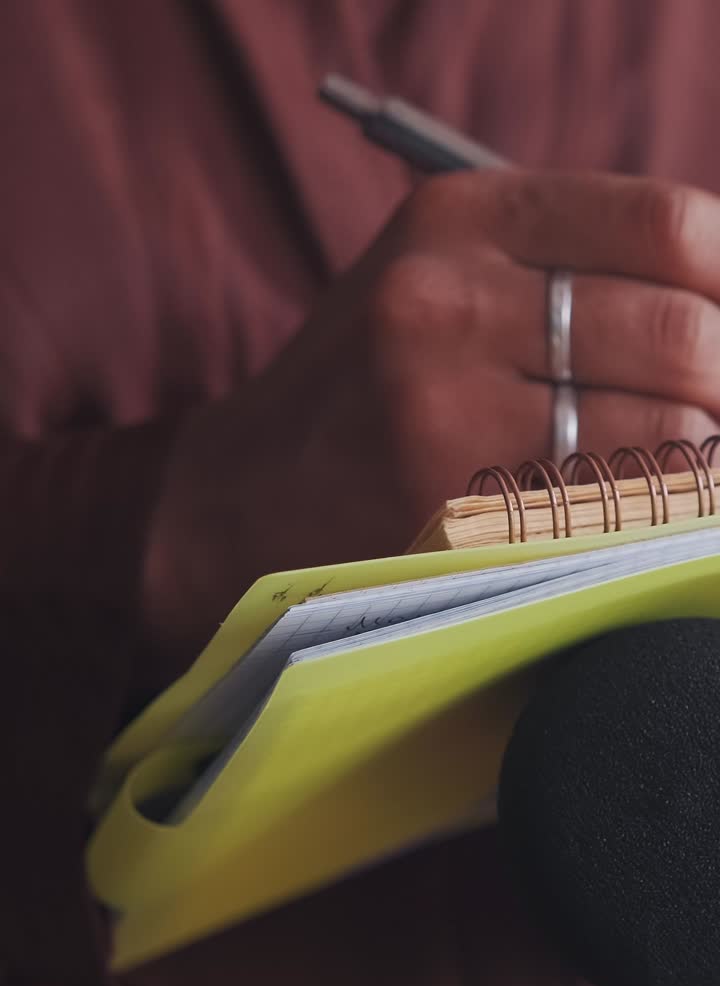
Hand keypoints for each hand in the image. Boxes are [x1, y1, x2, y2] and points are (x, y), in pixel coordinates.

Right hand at [144, 170, 719, 675]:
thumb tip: (712, 300)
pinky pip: (607, 507)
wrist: (240, 498)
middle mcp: (445, 298)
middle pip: (674, 330)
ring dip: (697, 453)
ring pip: (658, 428)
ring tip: (679, 461)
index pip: (664, 224)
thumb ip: (560, 269)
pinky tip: (634, 508)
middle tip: (719, 405)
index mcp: (456, 220)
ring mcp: (440, 403)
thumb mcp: (437, 282)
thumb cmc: (360, 393)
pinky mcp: (444, 502)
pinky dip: (650, 511)